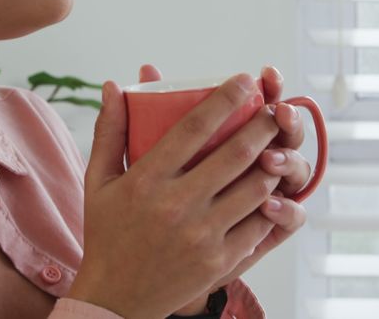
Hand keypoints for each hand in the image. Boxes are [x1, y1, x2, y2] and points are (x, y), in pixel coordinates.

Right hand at [68, 69, 309, 318]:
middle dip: (263, 124)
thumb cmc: (107, 233)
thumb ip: (109, 131)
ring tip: (280, 145)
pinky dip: (271, 204)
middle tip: (275, 108)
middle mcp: (176, 205)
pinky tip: (275, 188)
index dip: (225, 99)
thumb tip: (111, 85)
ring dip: (274, 161)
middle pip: (235, 154)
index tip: (245, 80)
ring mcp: (201, 235)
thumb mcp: (97, 181)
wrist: (115, 298)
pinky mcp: (219, 261)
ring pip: (255, 188)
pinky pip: (257, 225)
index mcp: (146, 180)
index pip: (193, 128)